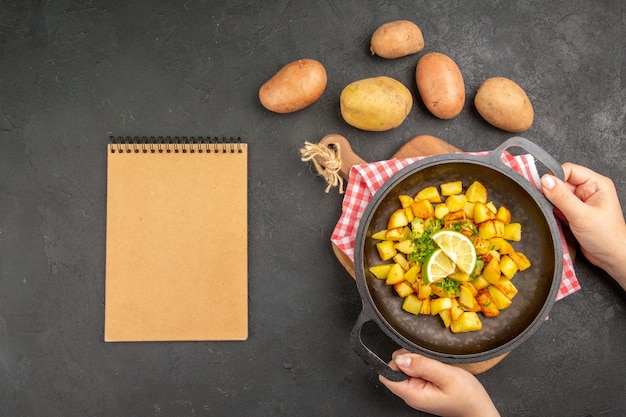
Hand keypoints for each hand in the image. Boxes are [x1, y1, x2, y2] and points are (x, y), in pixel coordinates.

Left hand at [379, 349, 499, 416]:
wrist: (479, 409)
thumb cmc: (467, 397)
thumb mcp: (447, 376)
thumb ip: (423, 365)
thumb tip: (401, 358)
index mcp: (413, 394)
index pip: (387, 375)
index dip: (396, 361)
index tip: (412, 357)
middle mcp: (411, 394)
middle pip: (395, 369)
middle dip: (408, 358)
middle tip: (428, 361)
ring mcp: (417, 391)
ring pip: (406, 368)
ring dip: (417, 361)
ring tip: (435, 365)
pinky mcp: (424, 387)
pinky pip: (416, 371)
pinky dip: (424, 365)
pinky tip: (436, 368)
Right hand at [541, 163, 625, 288]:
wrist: (611, 257)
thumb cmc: (605, 236)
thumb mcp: (581, 215)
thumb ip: (561, 197)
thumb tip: (545, 180)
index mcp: (596, 184)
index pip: (568, 170)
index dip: (555, 178)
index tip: (544, 190)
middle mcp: (588, 190)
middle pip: (561, 183)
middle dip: (553, 195)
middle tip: (553, 207)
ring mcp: (580, 202)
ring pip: (557, 196)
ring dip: (553, 206)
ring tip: (560, 217)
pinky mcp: (574, 213)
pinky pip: (557, 207)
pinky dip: (554, 214)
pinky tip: (560, 222)